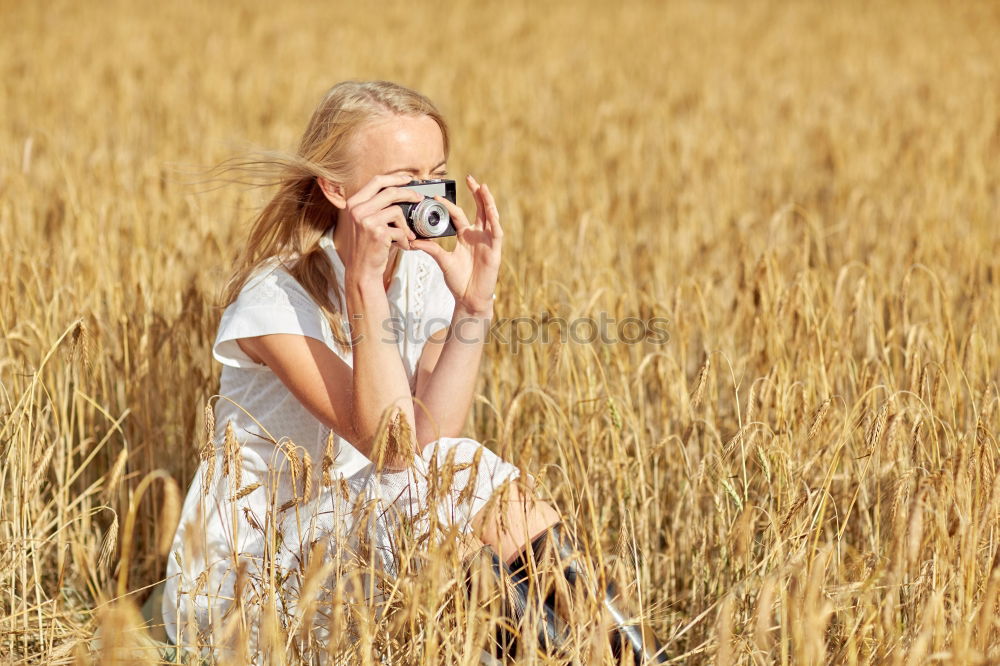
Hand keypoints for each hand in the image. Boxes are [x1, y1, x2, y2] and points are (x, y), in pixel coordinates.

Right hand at [337, 173, 422, 282]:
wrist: (361, 270)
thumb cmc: (367, 247)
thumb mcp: (365, 222)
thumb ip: (375, 207)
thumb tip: (400, 193)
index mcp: (353, 203)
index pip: (376, 181)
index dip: (395, 177)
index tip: (408, 179)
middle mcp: (357, 209)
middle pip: (390, 191)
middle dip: (409, 194)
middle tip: (419, 199)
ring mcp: (366, 220)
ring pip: (397, 211)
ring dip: (406, 225)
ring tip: (407, 235)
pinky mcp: (377, 232)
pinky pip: (400, 229)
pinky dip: (405, 239)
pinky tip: (402, 246)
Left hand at [411, 175, 501, 315]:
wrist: (469, 299)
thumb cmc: (458, 281)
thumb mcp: (442, 261)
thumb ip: (431, 249)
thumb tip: (412, 240)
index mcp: (466, 236)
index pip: (459, 215)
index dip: (450, 205)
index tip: (437, 196)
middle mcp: (478, 236)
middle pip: (479, 209)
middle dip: (476, 194)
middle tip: (470, 178)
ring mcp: (488, 242)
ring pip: (490, 217)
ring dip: (487, 201)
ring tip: (482, 187)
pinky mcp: (495, 250)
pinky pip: (496, 232)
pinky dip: (494, 220)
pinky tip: (490, 210)